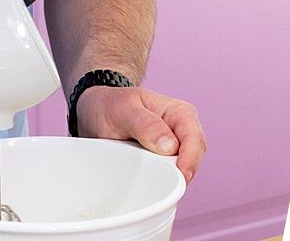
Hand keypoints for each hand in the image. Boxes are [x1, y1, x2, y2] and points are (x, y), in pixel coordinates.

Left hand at [76, 85, 204, 181]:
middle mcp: (180, 131)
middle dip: (181, 174)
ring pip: (181, 171)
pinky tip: (146, 184)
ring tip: (149, 183)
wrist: (95, 112)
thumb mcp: (124, 109)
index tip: (180, 175)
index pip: (194, 138)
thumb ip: (146, 125)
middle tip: (161, 185)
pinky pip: (166, 178)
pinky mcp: (160, 163)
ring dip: (169, 180)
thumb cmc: (111, 105)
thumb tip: (169, 146)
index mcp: (179, 112)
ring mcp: (171, 149)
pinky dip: (159, 183)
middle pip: (192, 159)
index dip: (190, 159)